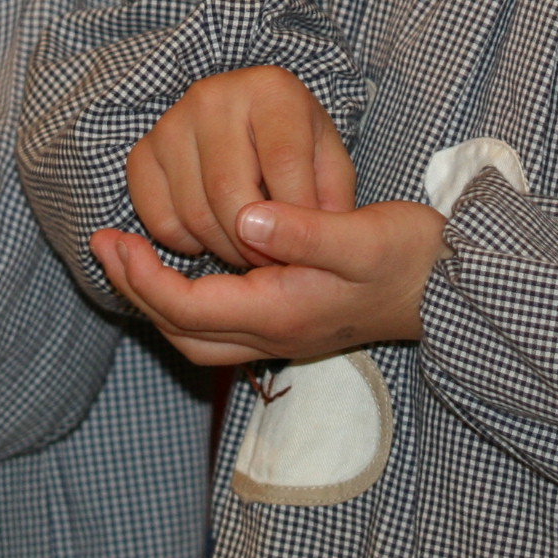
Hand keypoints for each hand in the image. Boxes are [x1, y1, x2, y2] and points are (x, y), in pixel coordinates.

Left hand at [91, 197, 446, 365]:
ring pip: (198, 338)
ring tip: (131, 262)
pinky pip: (218, 329)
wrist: (451, 290)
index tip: (115, 240)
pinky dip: (186, 307)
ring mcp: (283, 336)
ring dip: (157, 304)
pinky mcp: (290, 325)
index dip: (143, 277)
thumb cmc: (408, 257)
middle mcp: (274, 334)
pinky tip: (181, 271)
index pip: (188, 307)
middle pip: (181, 331)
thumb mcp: (359, 235)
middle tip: (106, 250)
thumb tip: (246, 219)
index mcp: (281, 313)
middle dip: (137, 293)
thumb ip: (302, 230)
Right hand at [122, 66, 355, 269]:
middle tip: (271, 260)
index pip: (282, 161)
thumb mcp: (330, 165)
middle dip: (253, 242)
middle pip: (228, 189)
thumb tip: (306, 250)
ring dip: (223, 248)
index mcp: (270, 89)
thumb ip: (329, 201)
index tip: (303, 248)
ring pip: (194, 210)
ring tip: (248, 251)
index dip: (294, 216)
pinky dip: (185, 243)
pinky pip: (157, 218)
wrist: (249, 125)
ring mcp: (172, 122)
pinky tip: (212, 235)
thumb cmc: (297, 147)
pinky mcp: (143, 151)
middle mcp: (214, 95)